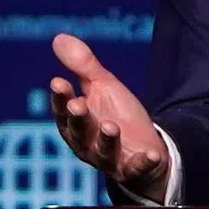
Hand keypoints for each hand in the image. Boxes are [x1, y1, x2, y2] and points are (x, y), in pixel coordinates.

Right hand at [50, 33, 170, 202]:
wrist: (144, 144)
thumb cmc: (117, 114)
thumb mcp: (103, 86)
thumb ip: (83, 66)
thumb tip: (59, 37)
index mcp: (76, 124)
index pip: (63, 111)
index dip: (60, 98)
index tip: (58, 82)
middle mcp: (87, 144)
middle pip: (79, 133)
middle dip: (78, 120)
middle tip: (77, 106)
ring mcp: (110, 160)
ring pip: (104, 153)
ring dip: (107, 141)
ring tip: (112, 126)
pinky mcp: (133, 170)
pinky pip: (137, 169)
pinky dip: (143, 163)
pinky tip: (151, 155)